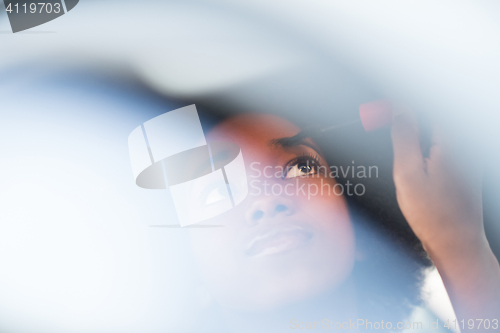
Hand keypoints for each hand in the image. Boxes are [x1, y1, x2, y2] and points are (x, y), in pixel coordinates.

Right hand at [391, 109, 499, 327]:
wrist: (456, 243)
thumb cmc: (434, 215)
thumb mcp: (408, 173)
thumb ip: (404, 137)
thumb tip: (400, 110)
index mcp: (452, 142)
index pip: (425, 108)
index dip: (401, 104)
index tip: (382, 107)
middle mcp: (464, 145)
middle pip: (432, 118)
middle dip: (406, 115)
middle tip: (382, 119)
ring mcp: (467, 156)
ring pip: (436, 131)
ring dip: (414, 129)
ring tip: (392, 134)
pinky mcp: (464, 167)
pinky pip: (441, 144)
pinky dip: (423, 143)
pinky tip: (410, 154)